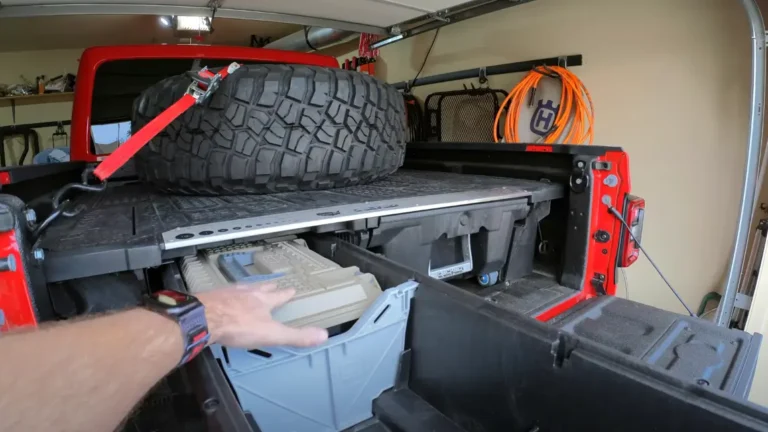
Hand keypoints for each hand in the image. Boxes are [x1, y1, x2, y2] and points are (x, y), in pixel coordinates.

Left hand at [197, 284, 327, 348]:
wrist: (203, 319)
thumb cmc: (238, 326)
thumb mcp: (271, 334)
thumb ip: (295, 336)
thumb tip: (324, 334)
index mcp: (262, 301)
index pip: (279, 296)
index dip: (286, 294)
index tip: (291, 290)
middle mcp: (246, 292)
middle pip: (260, 288)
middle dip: (267, 287)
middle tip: (272, 284)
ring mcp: (227, 293)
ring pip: (241, 288)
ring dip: (248, 289)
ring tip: (249, 288)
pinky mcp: (210, 298)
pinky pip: (222, 294)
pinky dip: (227, 295)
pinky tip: (224, 299)